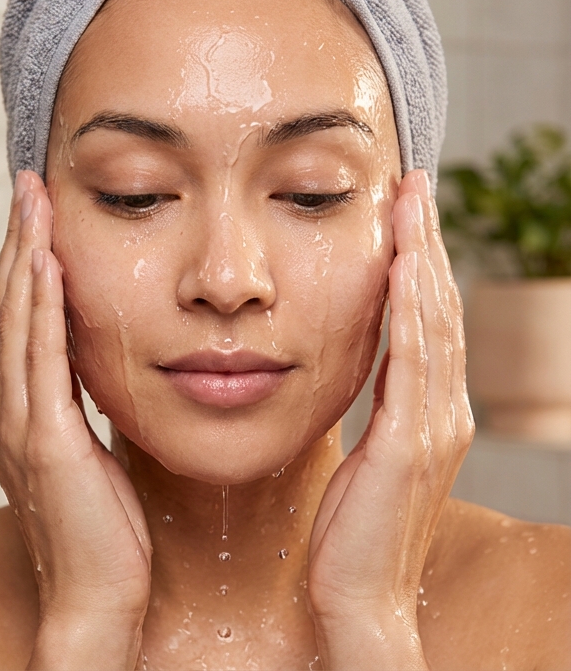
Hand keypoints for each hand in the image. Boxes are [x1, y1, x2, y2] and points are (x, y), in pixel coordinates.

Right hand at [0, 171, 152, 670]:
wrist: (95, 600)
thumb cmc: (104, 537)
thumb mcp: (92, 456)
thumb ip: (82, 409)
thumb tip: (100, 367)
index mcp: (15, 414)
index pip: (13, 321)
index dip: (19, 262)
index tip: (33, 212)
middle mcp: (2, 412)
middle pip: (4, 307)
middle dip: (14, 240)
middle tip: (27, 182)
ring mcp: (15, 426)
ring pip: (13, 321)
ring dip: (21, 255)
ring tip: (33, 200)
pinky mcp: (42, 442)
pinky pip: (38, 358)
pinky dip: (38, 305)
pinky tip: (46, 262)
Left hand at [308, 170, 472, 669]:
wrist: (357, 600)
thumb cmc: (345, 536)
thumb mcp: (356, 459)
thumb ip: (363, 412)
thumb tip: (340, 368)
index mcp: (425, 414)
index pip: (424, 320)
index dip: (417, 263)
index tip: (401, 211)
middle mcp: (441, 413)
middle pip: (437, 308)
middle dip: (425, 242)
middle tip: (413, 183)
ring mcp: (433, 428)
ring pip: (432, 323)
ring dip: (421, 258)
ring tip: (409, 203)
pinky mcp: (410, 446)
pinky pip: (413, 363)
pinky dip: (410, 312)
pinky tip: (401, 270)